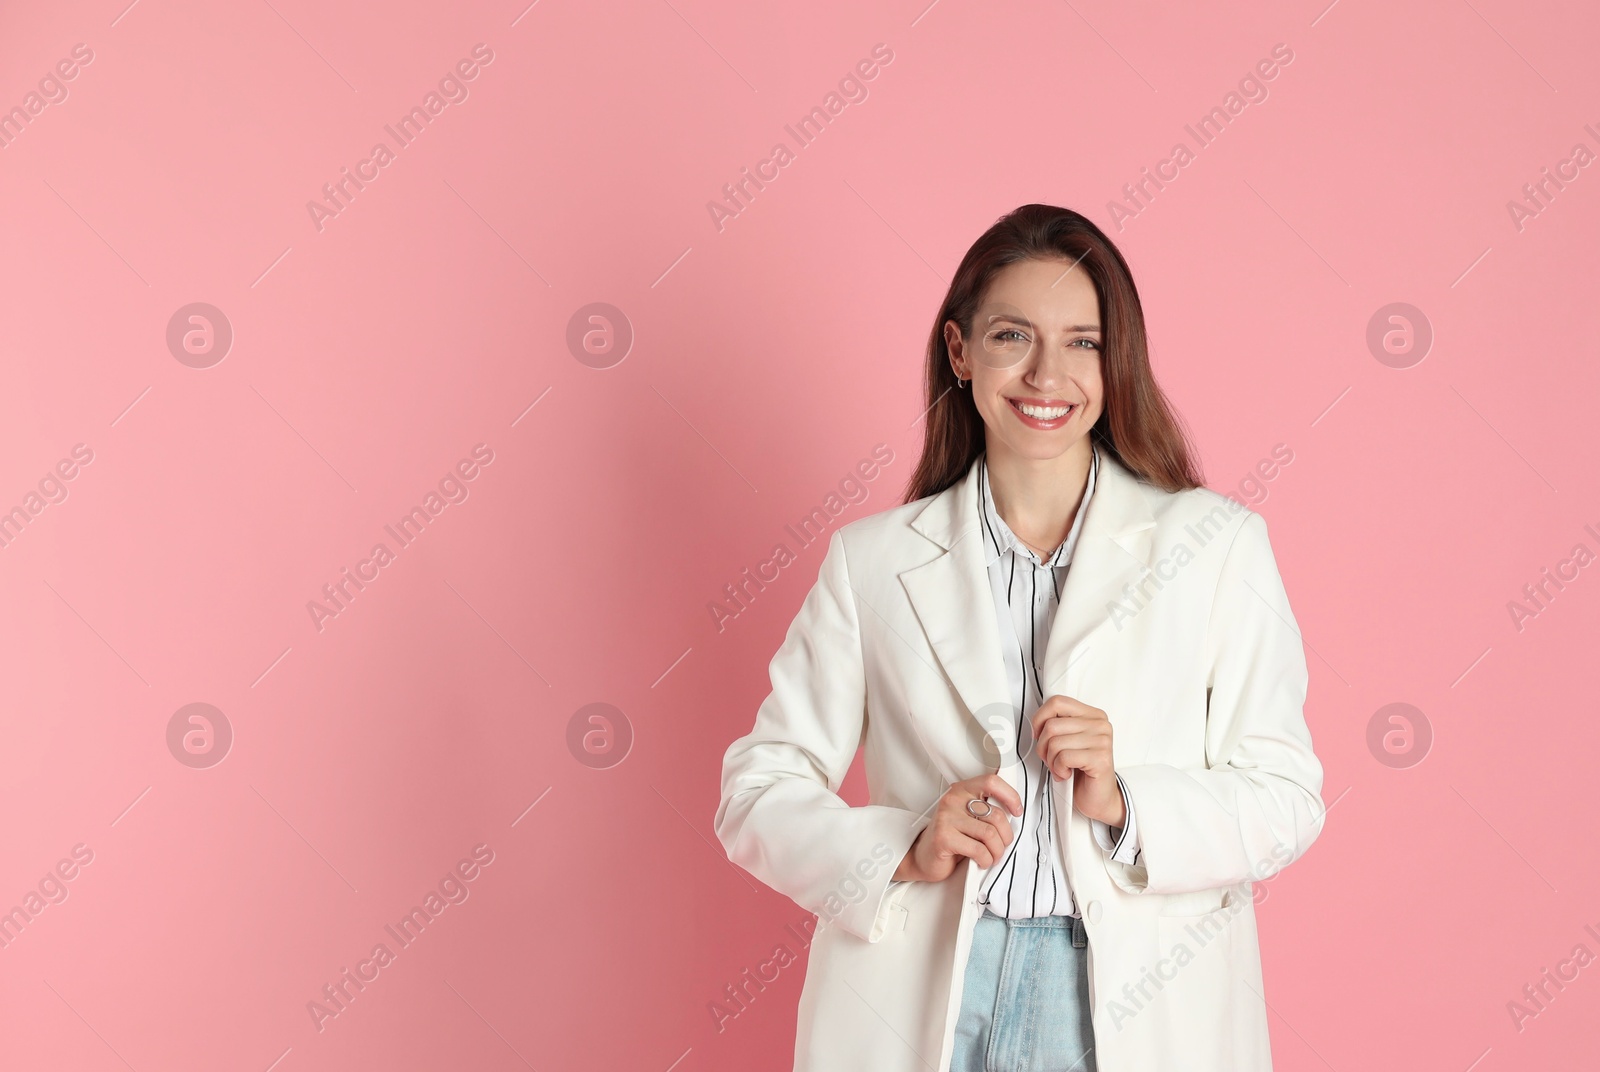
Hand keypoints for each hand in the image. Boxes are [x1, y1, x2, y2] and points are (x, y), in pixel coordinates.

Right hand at [892, 774, 1021, 882]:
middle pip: (997, 814)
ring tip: (992, 856)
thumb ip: (986, 810)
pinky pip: (978, 850)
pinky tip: (981, 861)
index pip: (991, 782)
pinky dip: (986, 860)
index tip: (1017, 811)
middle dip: (1006, 837)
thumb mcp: (969, 817)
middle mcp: (953, 800)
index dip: (1010, 796)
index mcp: (962, 790)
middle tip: (1001, 846)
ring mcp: (946, 818)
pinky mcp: (944, 837)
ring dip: (997, 851)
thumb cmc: (951, 837)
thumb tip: (1014, 813)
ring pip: (990, 834)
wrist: (924, 857)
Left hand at [1030, 695, 1124, 828]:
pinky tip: (1067, 774)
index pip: (1057, 702)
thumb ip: (1057, 726)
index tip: (1038, 735)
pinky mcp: (1100, 758)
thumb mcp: (1067, 741)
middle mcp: (1100, 724)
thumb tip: (1035, 722)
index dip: (1040, 719)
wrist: (1098, 798)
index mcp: (1092, 715)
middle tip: (1052, 759)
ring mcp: (1103, 740)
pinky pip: (1063, 758)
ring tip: (1061, 768)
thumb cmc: (1080, 771)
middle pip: (1052, 725)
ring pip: (1055, 742)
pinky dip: (1058, 769)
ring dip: (1051, 761)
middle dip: (1043, 747)